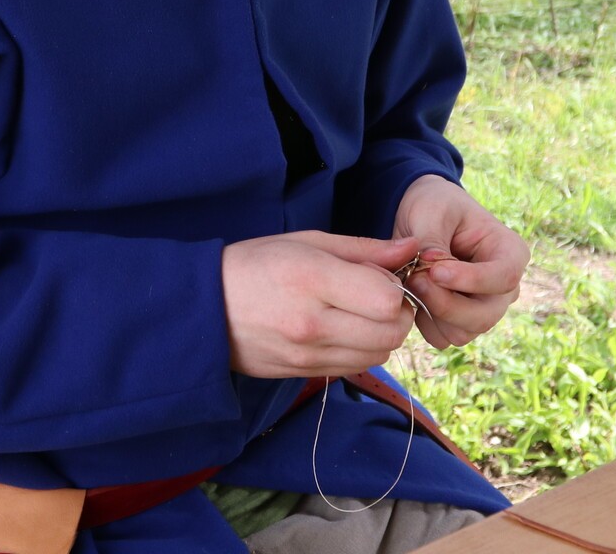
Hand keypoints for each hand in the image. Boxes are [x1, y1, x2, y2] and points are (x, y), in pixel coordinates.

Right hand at [222, 231, 421, 377]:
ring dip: (381, 334)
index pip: (386, 299)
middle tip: (376, 296)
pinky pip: (355, 367)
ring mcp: (308, 354)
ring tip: (357, 313)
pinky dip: (360, 351)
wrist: (204, 308)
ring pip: (378, 355)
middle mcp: (312, 323)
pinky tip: (341, 330)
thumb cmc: (255, 264)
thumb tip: (412, 248)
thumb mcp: (307, 242)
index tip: (379, 276)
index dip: (393, 287)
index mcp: (312, 279)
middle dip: (395, 313)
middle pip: (390, 332)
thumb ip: (364, 249)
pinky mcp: (304, 373)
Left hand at [392, 176, 527, 348]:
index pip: (502, 278)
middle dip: (445, 303)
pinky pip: (444, 337)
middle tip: (413, 279)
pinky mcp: (461, 321)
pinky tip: (413, 296)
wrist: (421, 216)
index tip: (434, 271)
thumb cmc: (434, 205)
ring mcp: (484, 308)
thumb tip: (431, 272)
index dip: (469, 280)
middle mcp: (503, 287)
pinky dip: (424, 323)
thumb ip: (432, 241)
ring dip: (431, 313)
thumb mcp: (430, 211)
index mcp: (510, 252)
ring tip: (410, 281)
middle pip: (484, 316)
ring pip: (463, 332)